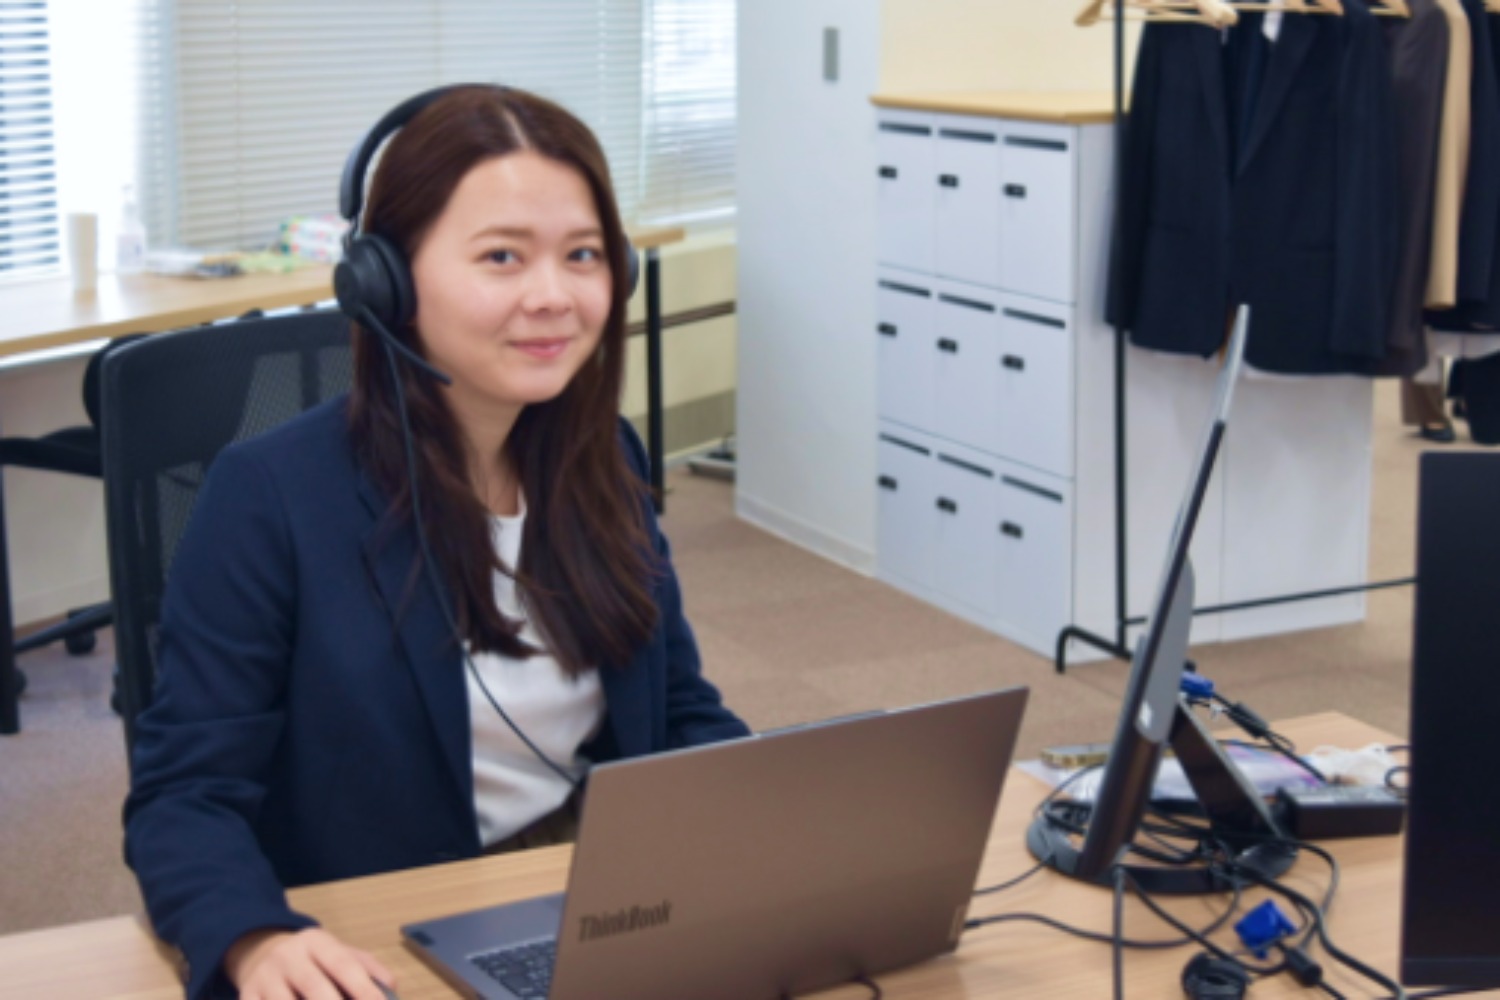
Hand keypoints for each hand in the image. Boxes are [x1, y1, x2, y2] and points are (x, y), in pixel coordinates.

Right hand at [226, 927, 395, 999]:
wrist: (260, 953)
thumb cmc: (313, 961)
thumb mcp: (338, 952)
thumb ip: (367, 968)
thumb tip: (392, 988)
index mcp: (316, 942)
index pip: (343, 964)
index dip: (363, 988)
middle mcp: (287, 956)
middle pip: (314, 986)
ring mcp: (263, 979)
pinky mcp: (246, 996)